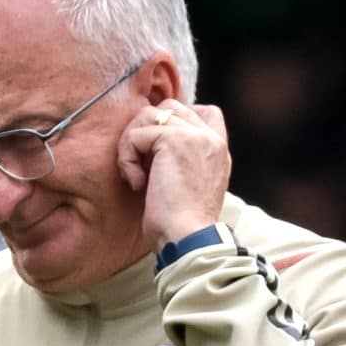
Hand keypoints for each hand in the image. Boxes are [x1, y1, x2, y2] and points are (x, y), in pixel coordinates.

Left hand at [118, 100, 231, 248]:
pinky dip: (127, 158)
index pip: (203, 111)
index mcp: (218, 150)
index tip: (157, 154)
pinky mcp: (175, 140)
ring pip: (150, 114)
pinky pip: (136, 134)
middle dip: (146, 131)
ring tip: (137, 176)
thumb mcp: (188, 187)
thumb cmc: (181, 226)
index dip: (173, 122)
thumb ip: (181, 161)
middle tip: (141, 167)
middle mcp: (211, 138)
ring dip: (132, 143)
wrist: (188, 239)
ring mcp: (196, 136)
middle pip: (170, 107)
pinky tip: (137, 183)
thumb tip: (150, 148)